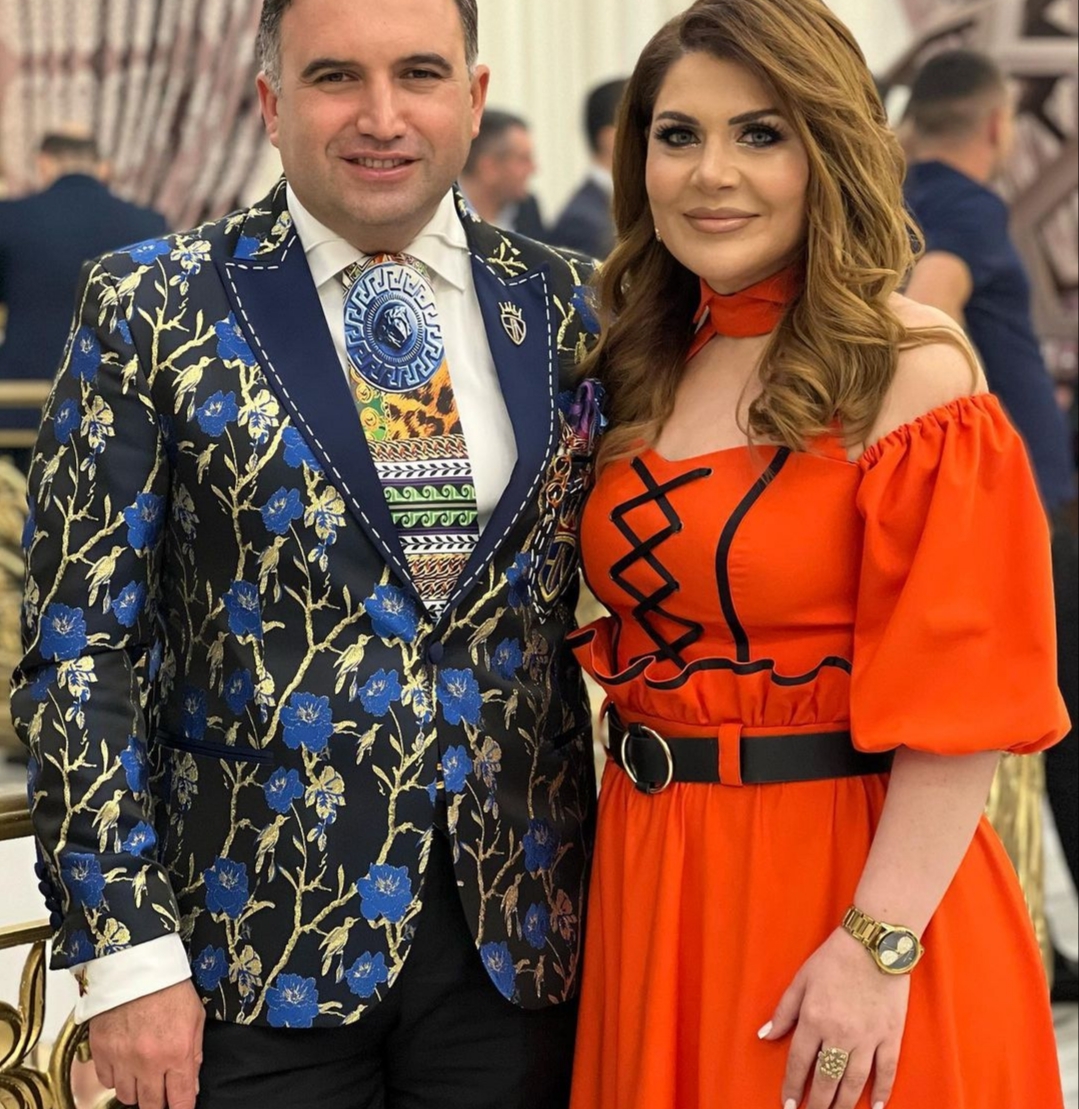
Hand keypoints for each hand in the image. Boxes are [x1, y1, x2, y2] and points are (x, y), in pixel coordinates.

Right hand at [88, 980, 204, 1108]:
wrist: (136, 965)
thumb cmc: (168, 985)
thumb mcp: (195, 1017)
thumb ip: (194, 1054)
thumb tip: (192, 1084)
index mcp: (177, 1053)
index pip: (181, 1100)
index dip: (182, 1108)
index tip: (181, 1107)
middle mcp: (148, 1062)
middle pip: (151, 1105)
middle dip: (159, 1102)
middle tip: (162, 1091)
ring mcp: (122, 1059)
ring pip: (127, 1096)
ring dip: (137, 1090)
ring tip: (143, 1073)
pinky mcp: (101, 1052)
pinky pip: (106, 1081)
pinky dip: (116, 1076)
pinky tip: (125, 1062)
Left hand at [760, 928, 909, 1108]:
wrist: (874, 945)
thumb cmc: (834, 959)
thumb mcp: (801, 979)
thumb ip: (784, 1011)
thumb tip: (765, 1035)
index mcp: (814, 1018)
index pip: (799, 1062)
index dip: (792, 1087)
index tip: (788, 1105)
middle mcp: (839, 1034)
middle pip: (826, 1079)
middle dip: (817, 1103)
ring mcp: (868, 1038)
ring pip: (854, 1082)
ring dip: (843, 1104)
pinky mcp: (891, 1036)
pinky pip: (886, 1072)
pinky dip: (881, 1092)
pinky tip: (873, 1108)